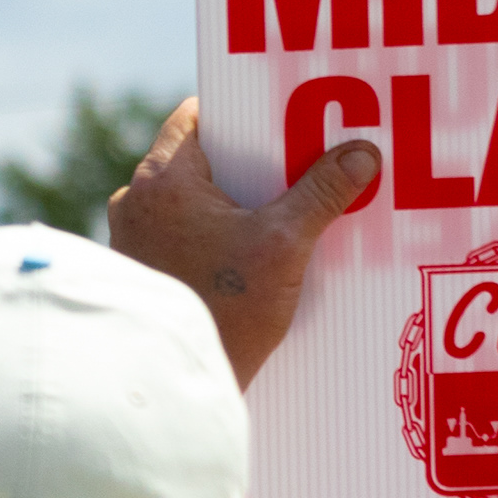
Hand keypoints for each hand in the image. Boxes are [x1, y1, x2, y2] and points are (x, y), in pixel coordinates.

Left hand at [104, 96, 378, 388]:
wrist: (176, 386)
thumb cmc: (223, 312)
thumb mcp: (283, 245)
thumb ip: (322, 192)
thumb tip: (362, 153)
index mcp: (160, 182)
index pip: (196, 117)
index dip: (241, 112)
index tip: (283, 113)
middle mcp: (136, 204)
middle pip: (201, 158)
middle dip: (251, 158)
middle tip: (302, 155)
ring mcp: (135, 238)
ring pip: (196, 199)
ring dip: (241, 198)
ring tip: (293, 200)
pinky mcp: (147, 270)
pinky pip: (188, 232)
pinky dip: (223, 230)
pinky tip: (265, 243)